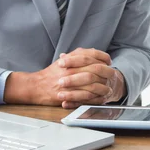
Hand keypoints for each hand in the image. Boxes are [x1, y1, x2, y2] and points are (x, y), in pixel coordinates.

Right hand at [4, 48, 125, 107]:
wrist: (36, 86)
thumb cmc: (51, 73)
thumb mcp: (64, 60)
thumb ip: (78, 55)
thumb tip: (93, 52)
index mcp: (71, 59)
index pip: (92, 55)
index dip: (103, 57)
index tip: (109, 61)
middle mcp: (71, 69)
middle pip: (95, 68)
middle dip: (106, 72)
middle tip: (112, 74)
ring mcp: (70, 82)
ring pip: (92, 83)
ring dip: (103, 85)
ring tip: (109, 87)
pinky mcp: (68, 94)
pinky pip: (85, 95)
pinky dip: (94, 96)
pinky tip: (100, 97)